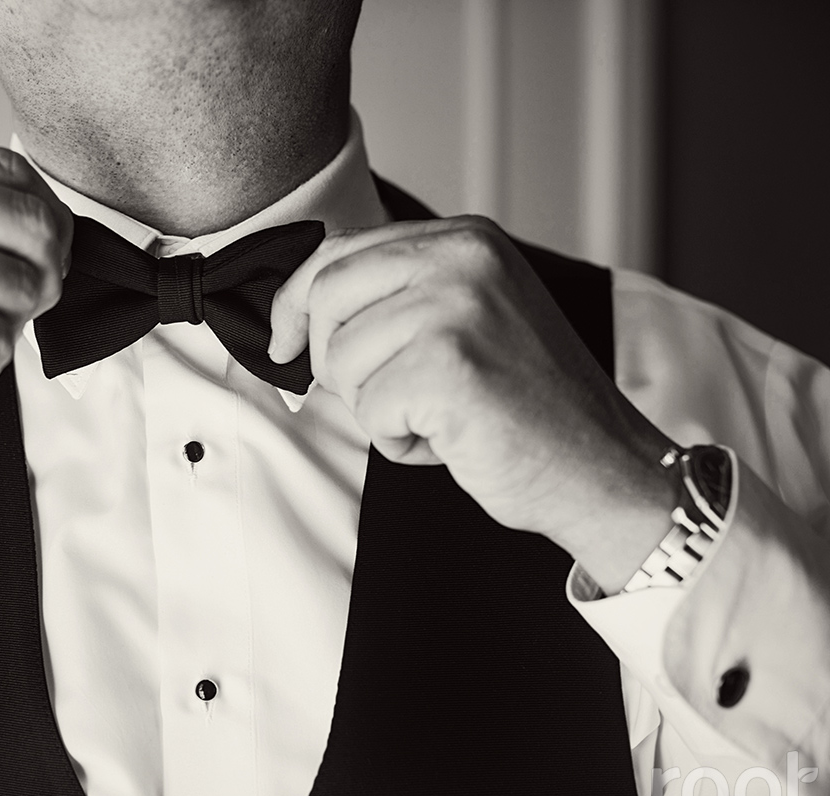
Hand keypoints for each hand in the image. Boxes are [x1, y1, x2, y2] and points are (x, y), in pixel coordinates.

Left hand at [268, 216, 677, 591]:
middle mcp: (462, 258)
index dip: (296, 303)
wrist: (603, 467)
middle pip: (325, 298)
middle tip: (391, 397)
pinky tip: (453, 438)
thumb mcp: (468, 319)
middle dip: (336, 362)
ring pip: (341, 362)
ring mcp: (456, 308)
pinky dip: (401, 441)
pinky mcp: (447, 366)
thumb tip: (300, 312)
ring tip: (444, 416)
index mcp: (465, 239)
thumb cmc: (530, 408)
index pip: (338, 253)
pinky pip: (370, 410)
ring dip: (379, 409)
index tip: (283, 342)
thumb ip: (399, 296)